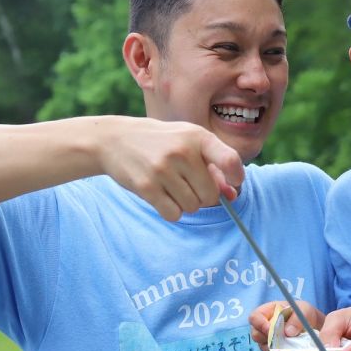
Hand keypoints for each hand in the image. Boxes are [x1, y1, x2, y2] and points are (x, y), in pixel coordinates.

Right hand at [96, 116, 244, 219]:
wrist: (114, 139)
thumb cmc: (161, 143)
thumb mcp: (189, 143)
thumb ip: (214, 168)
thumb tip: (233, 196)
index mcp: (197, 136)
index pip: (230, 160)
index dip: (236, 177)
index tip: (233, 181)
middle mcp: (182, 151)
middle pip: (211, 195)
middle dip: (204, 196)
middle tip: (189, 185)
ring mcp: (163, 169)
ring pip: (193, 207)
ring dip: (186, 204)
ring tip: (172, 186)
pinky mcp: (147, 186)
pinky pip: (173, 214)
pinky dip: (171, 210)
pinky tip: (162, 195)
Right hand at [248, 300, 325, 350]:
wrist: (311, 325)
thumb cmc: (305, 313)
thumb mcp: (304, 311)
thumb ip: (297, 319)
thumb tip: (287, 332)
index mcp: (269, 310)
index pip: (255, 317)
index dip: (259, 324)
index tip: (270, 329)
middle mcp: (265, 324)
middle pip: (255, 334)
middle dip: (266, 338)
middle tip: (280, 339)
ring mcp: (268, 337)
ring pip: (262, 345)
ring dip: (273, 347)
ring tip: (287, 344)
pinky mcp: (274, 347)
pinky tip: (287, 349)